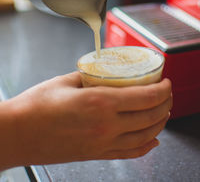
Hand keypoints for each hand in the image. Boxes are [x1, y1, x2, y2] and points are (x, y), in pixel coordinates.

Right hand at [0, 72, 171, 169]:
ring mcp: (102, 144)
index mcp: (99, 103)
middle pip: (150, 117)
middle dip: (166, 103)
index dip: (162, 89)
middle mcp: (106, 126)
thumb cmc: (36, 107)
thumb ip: (91, 76)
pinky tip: (152, 140)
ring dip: (160, 123)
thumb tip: (103, 73)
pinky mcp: (96, 154)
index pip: (145, 97)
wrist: (18, 134)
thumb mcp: (66, 81)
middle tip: (167, 93)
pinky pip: (130, 153)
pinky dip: (146, 146)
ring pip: (145, 136)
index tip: (165, 81)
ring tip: (164, 112)